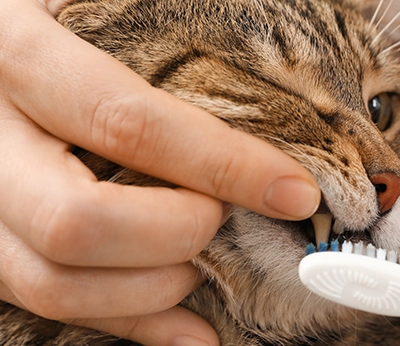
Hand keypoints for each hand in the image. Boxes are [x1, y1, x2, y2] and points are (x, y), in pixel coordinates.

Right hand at [0, 1, 319, 344]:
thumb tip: (267, 86)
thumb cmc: (60, 19)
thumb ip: (154, 37)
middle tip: (221, 219)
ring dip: (154, 288)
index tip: (293, 191)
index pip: (126, 122)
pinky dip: (131, 323)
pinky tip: (191, 329)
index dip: (220, 165)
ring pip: (53, 282)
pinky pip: (46, 304)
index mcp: (13, 54)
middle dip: (176, 234)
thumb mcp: (82, 2)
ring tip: (202, 266)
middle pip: (76, 223)